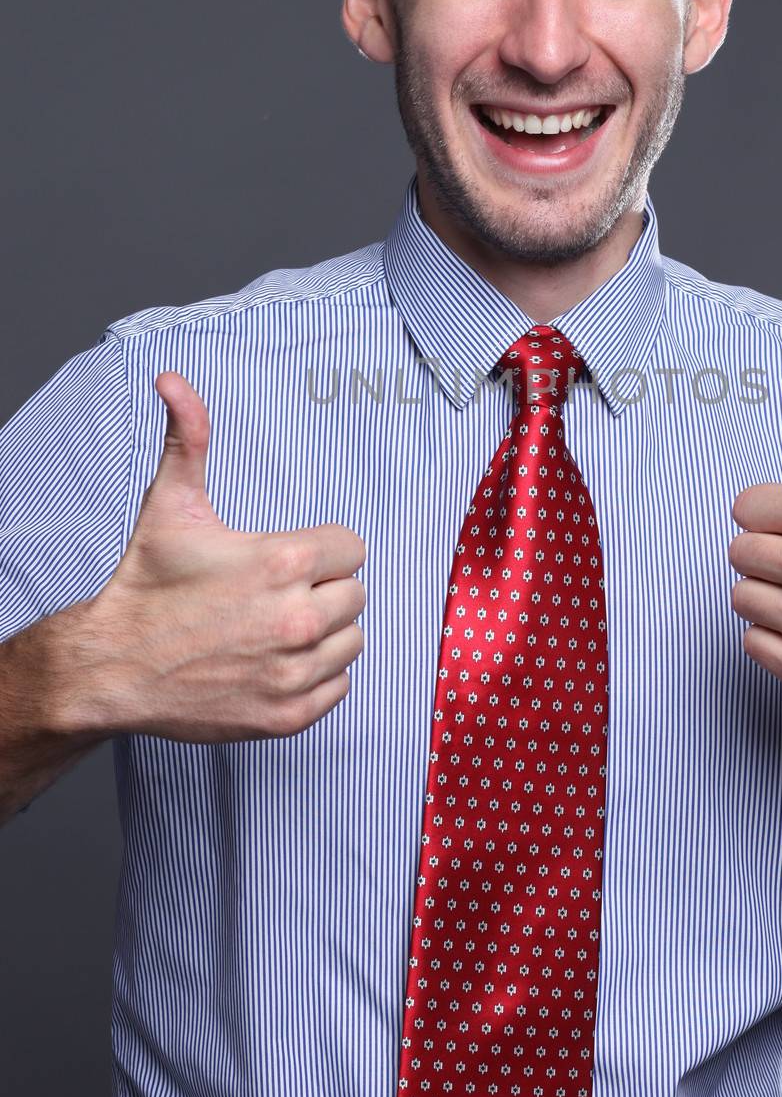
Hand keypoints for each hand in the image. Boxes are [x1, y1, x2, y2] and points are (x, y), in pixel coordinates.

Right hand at [72, 371, 366, 742]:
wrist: (110, 667)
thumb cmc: (146, 585)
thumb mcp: (171, 505)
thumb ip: (187, 437)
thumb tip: (173, 380)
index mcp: (283, 563)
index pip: (351, 548)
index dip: (320, 550)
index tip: (284, 560)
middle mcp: (296, 619)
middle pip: (355, 593)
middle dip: (321, 589)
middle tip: (272, 594)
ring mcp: (293, 672)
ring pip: (352, 639)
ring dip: (324, 632)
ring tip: (273, 626)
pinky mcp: (288, 715)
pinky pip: (340, 685)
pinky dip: (315, 675)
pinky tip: (274, 660)